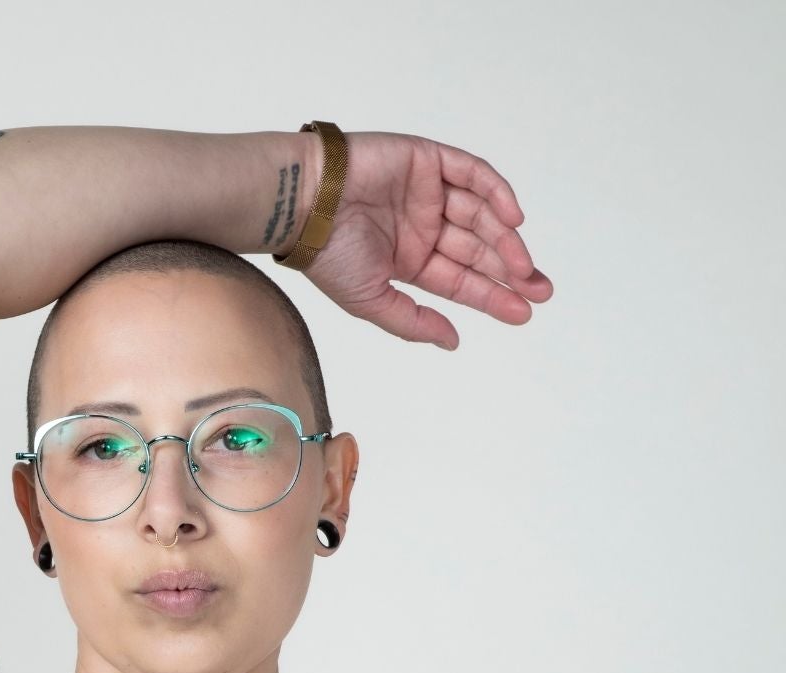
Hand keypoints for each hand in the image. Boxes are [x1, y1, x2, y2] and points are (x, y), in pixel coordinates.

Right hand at [302, 131, 552, 348]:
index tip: (523, 313)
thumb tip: (452, 342)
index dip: (493, 296)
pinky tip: (512, 220)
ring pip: (480, 215)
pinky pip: (471, 173)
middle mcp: (422, 227)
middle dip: (511, 270)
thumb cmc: (325, 255)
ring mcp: (427, 192)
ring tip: (524, 266)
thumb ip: (413, 322)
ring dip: (506, 240)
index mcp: (409, 261)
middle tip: (539, 291)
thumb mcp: (371, 302)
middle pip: (478, 249)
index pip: (461, 280)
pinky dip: (495, 193)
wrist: (302, 204)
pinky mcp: (427, 160)